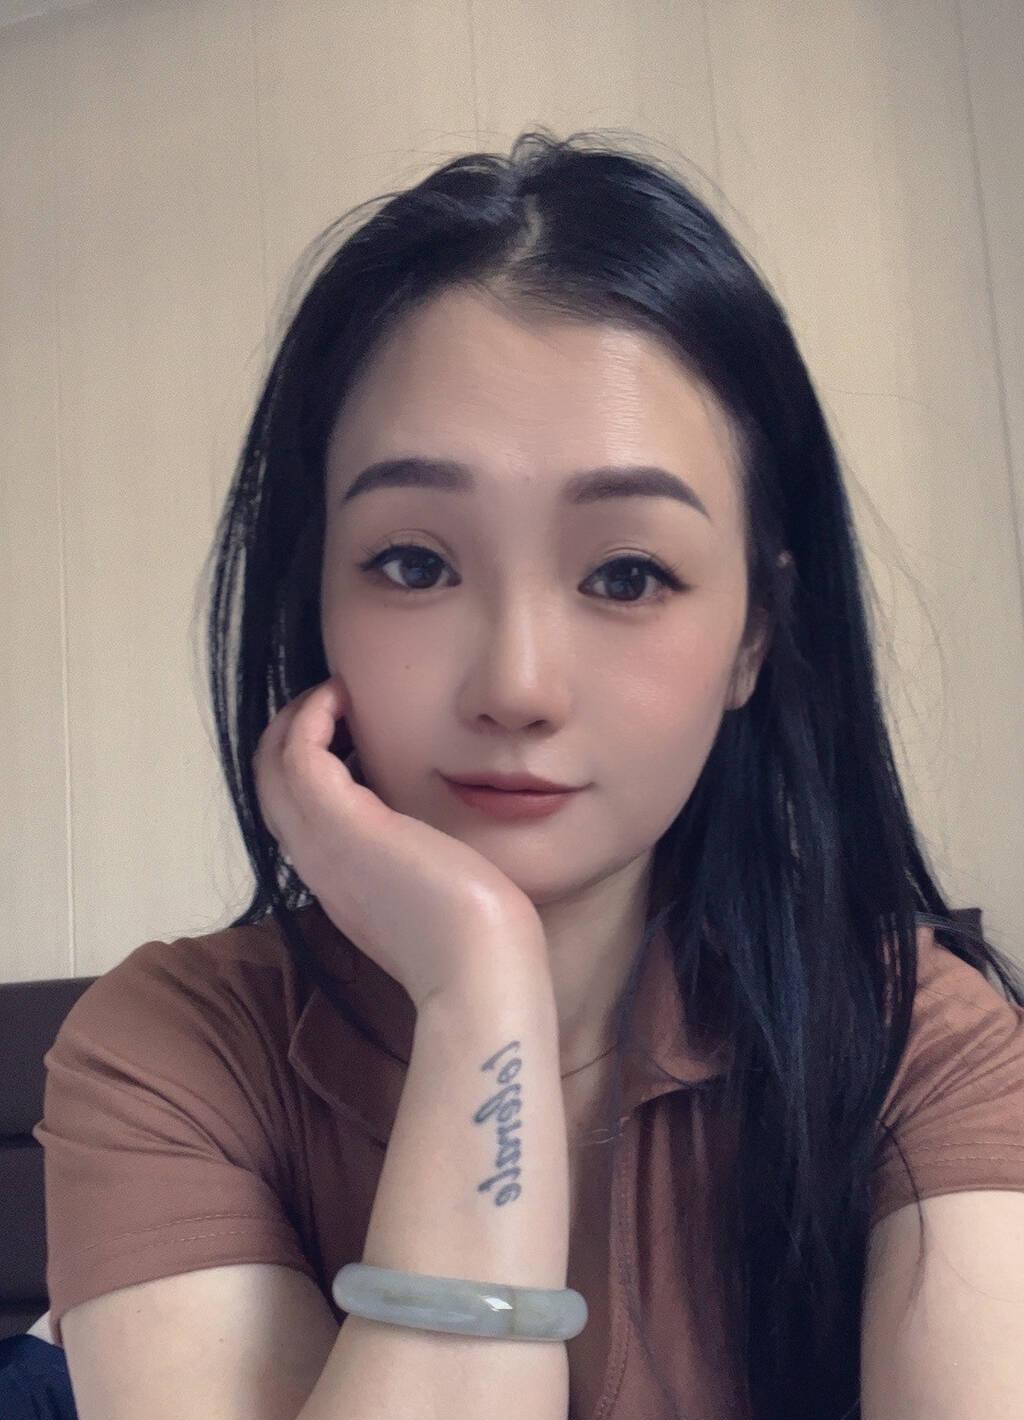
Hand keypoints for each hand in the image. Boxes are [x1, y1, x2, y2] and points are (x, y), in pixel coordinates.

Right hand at [251, 675, 546, 1009]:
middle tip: (329, 702)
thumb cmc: (476, 941)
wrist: (479, 970)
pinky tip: (343, 697)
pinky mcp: (343, 825)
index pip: (293, 812)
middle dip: (290, 734)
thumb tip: (439, 839)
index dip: (305, 766)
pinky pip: (298, 755)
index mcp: (339, 880)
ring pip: (270, 766)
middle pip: (268, 784)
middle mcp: (318, 862)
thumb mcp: (432, 893)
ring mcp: (323, 845)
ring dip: (296, 719)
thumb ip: (420, 863)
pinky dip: (310, 717)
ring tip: (334, 692)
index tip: (344, 734)